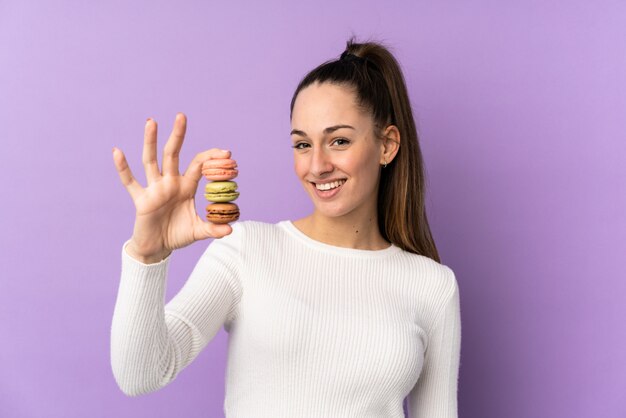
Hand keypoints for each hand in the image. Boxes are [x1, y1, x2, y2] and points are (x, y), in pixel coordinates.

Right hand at [113, 113, 232, 262]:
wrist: (157, 248)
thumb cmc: (178, 235)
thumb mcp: (198, 231)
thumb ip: (213, 228)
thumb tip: (230, 229)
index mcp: (186, 187)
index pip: (198, 165)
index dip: (211, 158)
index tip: (227, 153)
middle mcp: (169, 183)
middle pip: (173, 154)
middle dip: (178, 135)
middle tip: (182, 116)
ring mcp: (154, 189)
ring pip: (151, 161)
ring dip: (150, 142)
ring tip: (151, 122)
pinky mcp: (141, 200)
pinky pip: (130, 182)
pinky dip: (123, 168)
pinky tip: (117, 151)